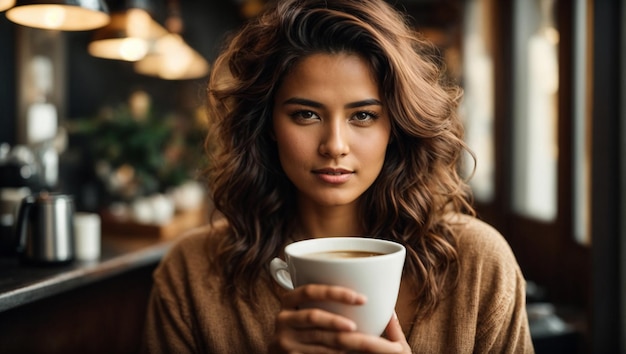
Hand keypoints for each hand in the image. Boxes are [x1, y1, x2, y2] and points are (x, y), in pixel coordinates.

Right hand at [269, 284, 405, 353]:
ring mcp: (284, 341)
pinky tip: (350, 352)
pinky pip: (317, 353)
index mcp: (290, 300)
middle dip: (340, 321)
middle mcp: (283, 318)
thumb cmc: (308, 330)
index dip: (335, 293)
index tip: (362, 299)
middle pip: (314, 316)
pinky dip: (336, 353)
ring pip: (319, 338)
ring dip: (344, 340)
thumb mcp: (312, 312)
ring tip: (364, 342)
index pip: (310, 291)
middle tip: (364, 326)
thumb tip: (388, 312)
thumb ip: (340, 306)